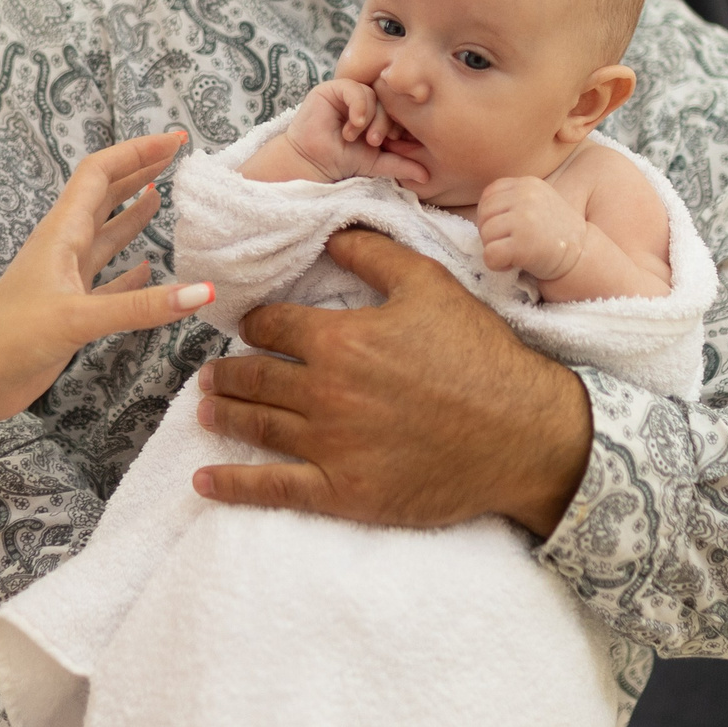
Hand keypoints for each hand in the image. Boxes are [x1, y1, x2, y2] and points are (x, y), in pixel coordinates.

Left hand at [0, 132, 216, 419]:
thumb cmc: (12, 339)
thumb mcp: (78, 318)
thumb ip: (140, 306)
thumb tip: (203, 291)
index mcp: (60, 234)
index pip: (99, 174)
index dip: (136, 152)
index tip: (174, 141)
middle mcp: (63, 247)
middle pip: (104, 196)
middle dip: (138, 172)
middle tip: (176, 157)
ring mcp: (65, 278)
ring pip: (106, 234)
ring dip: (133, 214)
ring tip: (163, 195)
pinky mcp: (69, 308)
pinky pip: (106, 279)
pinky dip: (129, 270)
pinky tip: (149, 268)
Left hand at [189, 229, 592, 535]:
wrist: (523, 433)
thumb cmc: (480, 356)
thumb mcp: (431, 286)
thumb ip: (374, 255)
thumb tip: (330, 235)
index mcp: (340, 339)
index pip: (272, 325)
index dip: (257, 323)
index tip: (250, 326)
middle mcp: (324, 392)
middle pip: (254, 377)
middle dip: (227, 372)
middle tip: (211, 372)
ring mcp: (329, 445)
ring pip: (256, 426)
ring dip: (224, 415)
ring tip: (206, 409)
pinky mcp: (341, 491)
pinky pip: (271, 489)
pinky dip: (231, 485)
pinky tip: (204, 481)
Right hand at [284, 80, 428, 184]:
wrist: (314, 164)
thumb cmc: (342, 162)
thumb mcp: (377, 163)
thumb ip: (401, 165)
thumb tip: (427, 176)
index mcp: (377, 114)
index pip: (397, 110)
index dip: (398, 124)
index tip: (392, 142)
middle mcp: (364, 101)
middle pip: (387, 101)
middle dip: (385, 122)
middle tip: (374, 141)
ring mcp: (348, 94)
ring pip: (373, 95)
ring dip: (369, 117)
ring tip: (355, 136)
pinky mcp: (331, 89)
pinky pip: (354, 89)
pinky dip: (359, 106)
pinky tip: (353, 124)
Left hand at [476, 175, 588, 278]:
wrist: (582, 256)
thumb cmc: (555, 233)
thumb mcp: (538, 202)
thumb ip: (513, 198)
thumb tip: (481, 208)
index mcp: (528, 184)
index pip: (489, 194)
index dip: (490, 215)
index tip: (505, 229)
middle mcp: (526, 197)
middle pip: (484, 214)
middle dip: (490, 232)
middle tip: (508, 244)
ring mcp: (524, 219)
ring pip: (485, 233)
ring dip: (493, 248)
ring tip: (513, 253)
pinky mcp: (523, 243)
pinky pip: (490, 254)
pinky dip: (496, 264)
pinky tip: (512, 264)